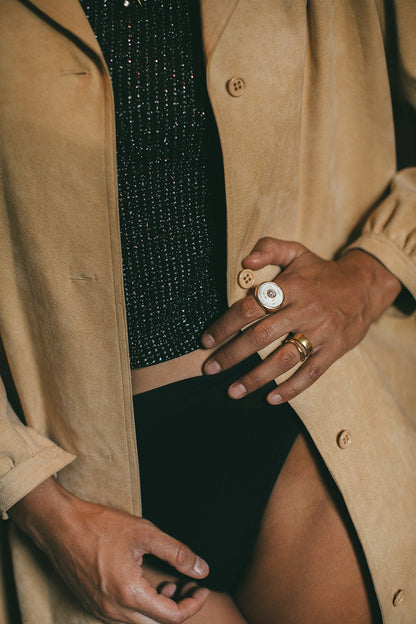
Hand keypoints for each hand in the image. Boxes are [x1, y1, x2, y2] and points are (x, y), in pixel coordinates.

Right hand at [9, 478, 209, 623]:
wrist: (60, 526)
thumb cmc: (100, 526)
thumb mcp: (145, 533)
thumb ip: (176, 553)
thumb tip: (201, 569)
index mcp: (129, 594)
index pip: (172, 617)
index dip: (193, 605)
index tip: (202, 588)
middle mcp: (113, 610)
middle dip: (179, 609)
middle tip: (189, 587)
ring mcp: (100, 610)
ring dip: (159, 610)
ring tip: (169, 584)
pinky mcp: (93, 604)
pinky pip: (123, 617)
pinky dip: (141, 607)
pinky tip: (146, 584)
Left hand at [201, 237, 400, 404]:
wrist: (365, 286)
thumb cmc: (321, 272)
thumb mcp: (297, 252)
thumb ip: (269, 248)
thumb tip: (245, 260)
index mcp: (291, 287)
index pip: (251, 307)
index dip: (225, 325)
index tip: (206, 340)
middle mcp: (304, 311)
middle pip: (262, 336)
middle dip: (232, 355)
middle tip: (209, 369)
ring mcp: (320, 333)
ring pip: (284, 359)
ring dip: (256, 378)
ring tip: (233, 391)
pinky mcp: (333, 350)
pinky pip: (311, 373)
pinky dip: (291, 388)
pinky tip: (271, 399)